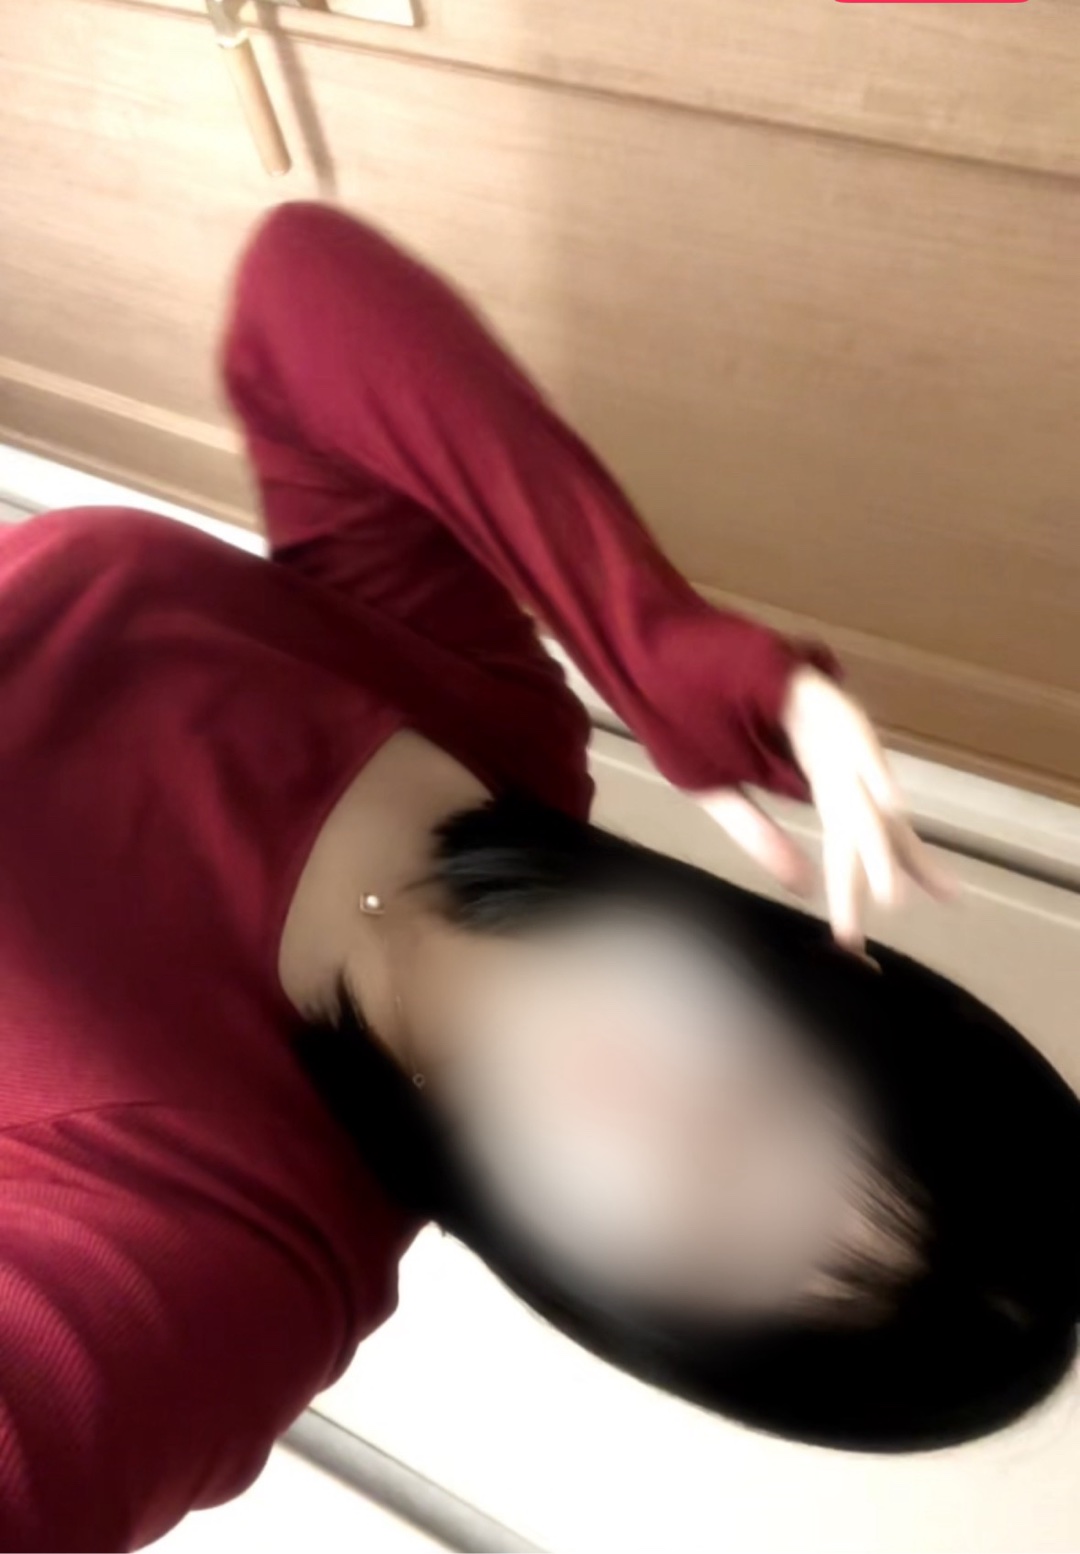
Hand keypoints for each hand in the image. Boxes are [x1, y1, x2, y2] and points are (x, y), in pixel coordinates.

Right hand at [697, 668, 955, 950]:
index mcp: (806, 767)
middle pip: (871, 808)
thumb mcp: (717, 793)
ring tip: (894, 889)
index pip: (851, 827)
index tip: (867, 930)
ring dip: (878, 833)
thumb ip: (760, 837)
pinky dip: (869, 764)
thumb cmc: (679, 717)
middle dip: (898, 859)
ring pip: (861, 779)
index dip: (868, 872)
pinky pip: (847, 726)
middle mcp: (823, 744)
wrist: (643, 657)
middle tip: (943, 901)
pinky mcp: (808, 687)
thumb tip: (805, 888)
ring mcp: (819, 714)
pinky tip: (890, 804)